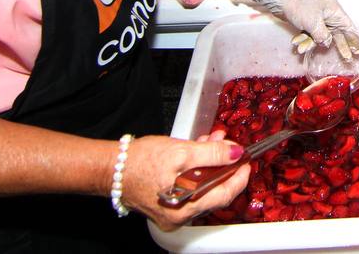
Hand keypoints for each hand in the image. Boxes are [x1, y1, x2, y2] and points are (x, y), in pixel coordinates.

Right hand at [126, 130, 248, 228]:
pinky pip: (190, 189)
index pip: (224, 195)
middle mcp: (180, 217)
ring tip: (212, 141)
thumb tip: (235, 154)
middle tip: (229, 146)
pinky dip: (197, 171)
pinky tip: (197, 152)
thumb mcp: (181, 151)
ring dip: (210, 164)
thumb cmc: (140, 161)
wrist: (111, 168)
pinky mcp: (166, 205)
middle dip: (223, 166)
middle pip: (214, 192)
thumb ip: (211, 154)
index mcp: (185, 208)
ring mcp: (172, 213)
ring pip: (202, 188)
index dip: (239, 177)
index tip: (247, 161)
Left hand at [243, 0, 358, 59]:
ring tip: (301, 50)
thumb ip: (323, 36)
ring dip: (311, 43)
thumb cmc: (300, 6)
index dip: (354, 39)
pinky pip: (310, 33)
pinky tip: (296, 43)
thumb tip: (326, 43)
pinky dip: (304, 38)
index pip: (348, 26)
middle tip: (346, 59)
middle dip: (336, 45)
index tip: (358, 51)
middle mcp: (328, 14)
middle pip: (336, 32)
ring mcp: (317, 17)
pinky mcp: (307, 21)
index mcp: (334, 10)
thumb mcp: (314, 23)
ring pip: (320, 35)